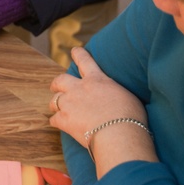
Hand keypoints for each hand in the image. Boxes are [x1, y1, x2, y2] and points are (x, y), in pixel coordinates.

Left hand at [49, 46, 155, 176]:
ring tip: (55, 107)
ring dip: (54, 103)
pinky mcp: (64, 120)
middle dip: (57, 83)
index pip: (85, 61)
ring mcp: (69, 104)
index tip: (74, 51)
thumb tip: (113, 97)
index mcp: (96, 80)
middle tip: (55, 86)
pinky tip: (57, 124)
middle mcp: (79, 88)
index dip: (78, 54)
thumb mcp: (126, 96)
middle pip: (61, 80)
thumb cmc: (129, 116)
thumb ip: (114, 92)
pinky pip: (54, 119)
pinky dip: (55, 121)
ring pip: (54, 99)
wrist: (118, 134)